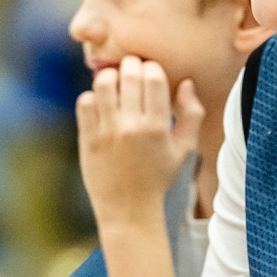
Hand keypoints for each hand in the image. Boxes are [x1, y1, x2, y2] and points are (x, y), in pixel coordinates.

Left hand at [77, 57, 201, 220]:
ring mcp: (107, 132)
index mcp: (158, 127)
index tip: (151, 75)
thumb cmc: (158, 178)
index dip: (152, 68)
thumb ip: (191, 114)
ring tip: (115, 84)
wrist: (128, 210)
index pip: (153, 77)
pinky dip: (92, 97)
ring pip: (103, 83)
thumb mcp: (184, 149)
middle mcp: (131, 126)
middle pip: (128, 74)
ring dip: (110, 77)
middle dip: (131, 66)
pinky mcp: (87, 138)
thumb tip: (185, 82)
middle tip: (132, 72)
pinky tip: (102, 105)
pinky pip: (85, 102)